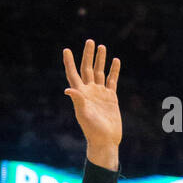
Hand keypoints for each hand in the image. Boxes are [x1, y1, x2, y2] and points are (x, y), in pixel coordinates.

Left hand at [63, 42, 121, 169]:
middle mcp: (89, 92)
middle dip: (88, 55)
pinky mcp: (111, 98)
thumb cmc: (93, 131)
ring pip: (99, 72)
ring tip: (101, 46)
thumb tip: (68, 89)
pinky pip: (112, 80)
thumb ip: (78, 100)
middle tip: (89, 41)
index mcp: (80, 95)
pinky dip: (114, 70)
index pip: (73, 75)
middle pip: (87, 69)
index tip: (66, 50)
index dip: (69, 62)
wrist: (105, 141)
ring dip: (100, 60)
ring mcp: (100, 94)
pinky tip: (115, 61)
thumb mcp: (84, 115)